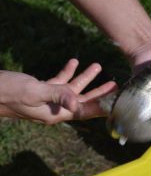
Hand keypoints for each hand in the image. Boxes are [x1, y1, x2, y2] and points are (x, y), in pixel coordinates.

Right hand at [0, 59, 116, 123]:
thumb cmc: (8, 93)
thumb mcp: (34, 92)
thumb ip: (57, 95)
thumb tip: (76, 104)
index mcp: (56, 113)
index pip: (84, 111)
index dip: (101, 107)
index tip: (115, 104)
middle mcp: (55, 109)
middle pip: (83, 100)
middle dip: (99, 92)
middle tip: (114, 85)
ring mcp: (49, 100)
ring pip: (72, 88)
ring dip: (85, 77)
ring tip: (97, 66)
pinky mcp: (42, 91)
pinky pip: (59, 82)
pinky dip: (67, 72)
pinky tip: (73, 62)